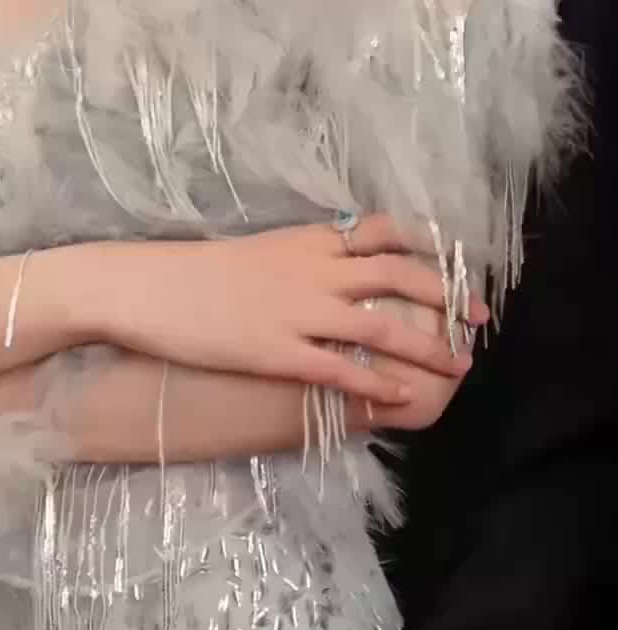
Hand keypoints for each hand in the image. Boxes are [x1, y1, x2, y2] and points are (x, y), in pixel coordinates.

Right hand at [95, 217, 484, 412]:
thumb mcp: (261, 250)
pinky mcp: (279, 352)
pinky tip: (402, 397)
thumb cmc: (197, 271)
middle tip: (479, 317)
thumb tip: (339, 266)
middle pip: (397, 276)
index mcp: (308, 240)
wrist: (149, 287)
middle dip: (446, 297)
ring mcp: (298, 312)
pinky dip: (378, 384)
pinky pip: (342, 370)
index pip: (383, 231)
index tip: (459, 262)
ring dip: (428, 347)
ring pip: (382, 326)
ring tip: (459, 365)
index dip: (428, 246)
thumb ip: (304, 257)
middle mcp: (313, 270)